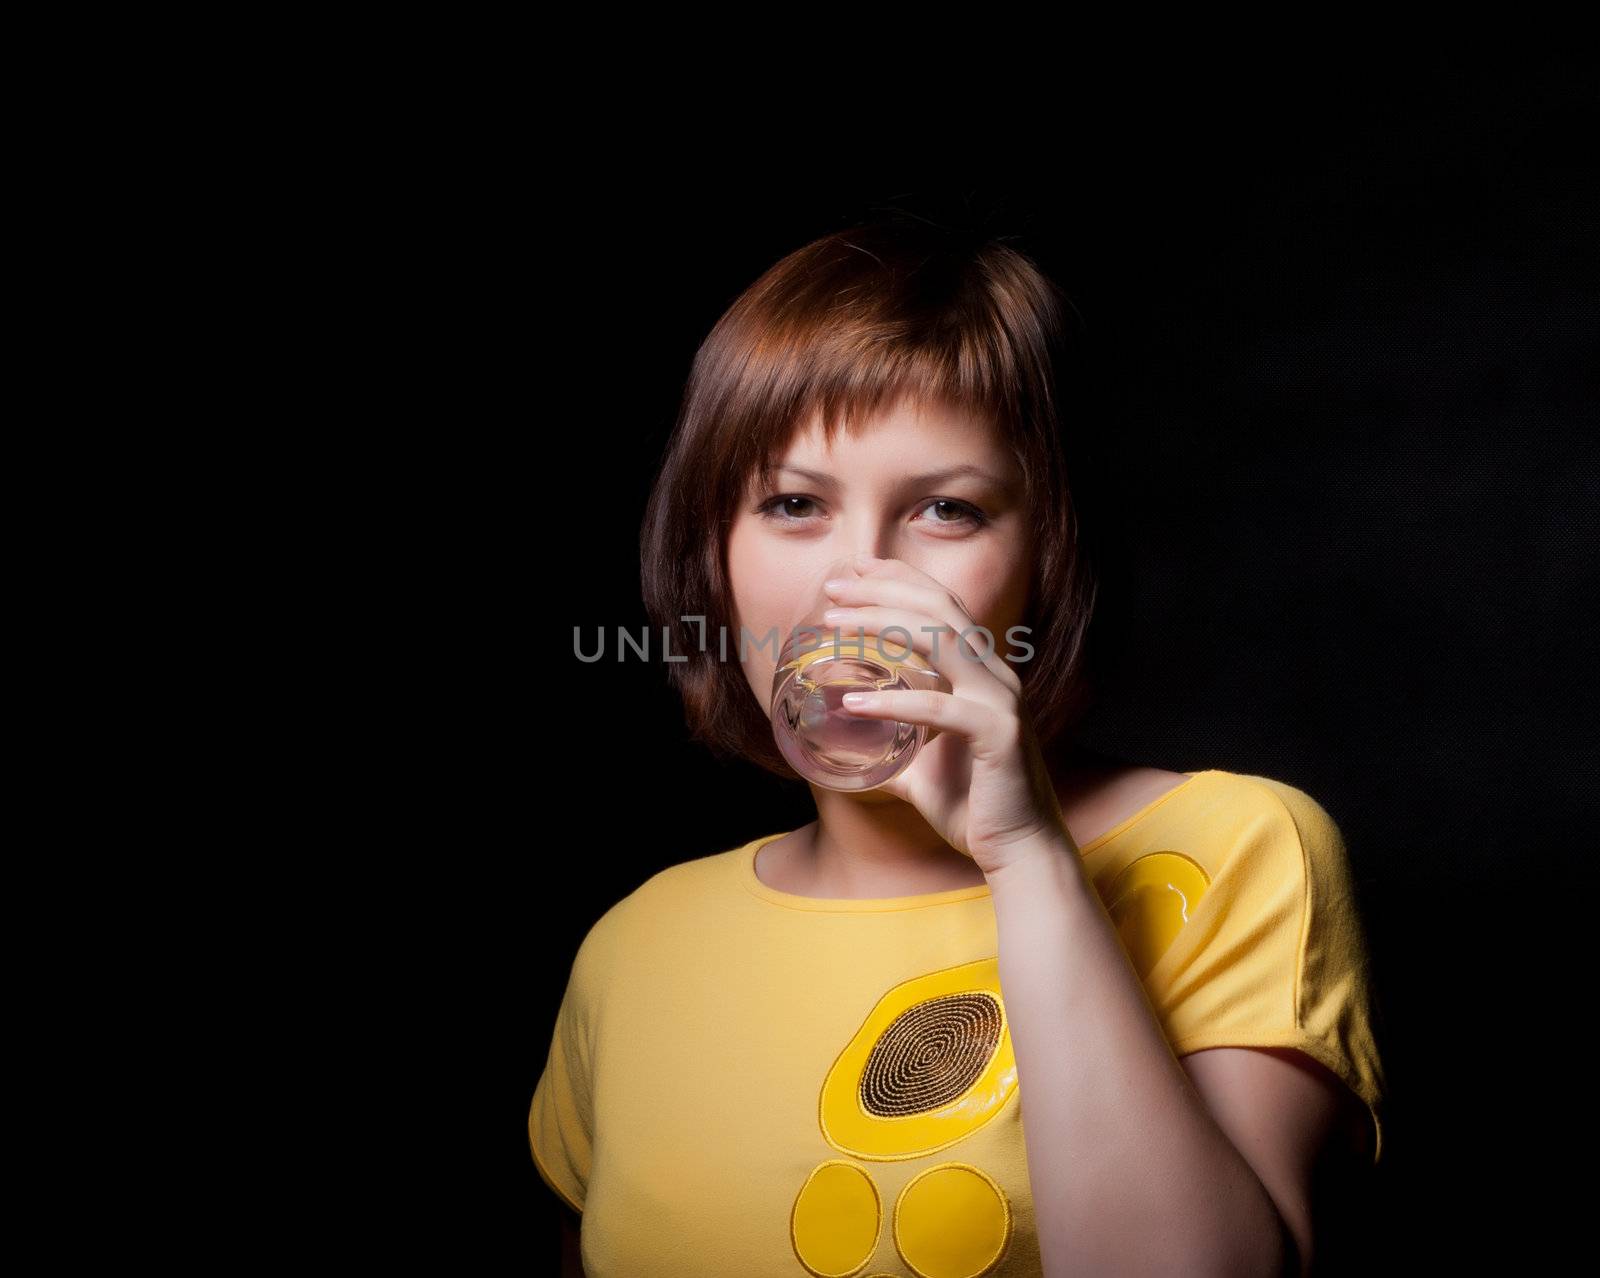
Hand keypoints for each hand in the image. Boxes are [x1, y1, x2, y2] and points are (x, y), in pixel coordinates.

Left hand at [820, 554, 1073, 876]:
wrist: (1017, 852)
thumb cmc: (975, 809)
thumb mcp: (920, 770)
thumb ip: (891, 749)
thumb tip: (846, 747)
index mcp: (983, 674)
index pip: (943, 606)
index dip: (900, 580)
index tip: (855, 570)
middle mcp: (996, 676)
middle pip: (939, 610)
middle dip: (883, 590)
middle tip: (833, 588)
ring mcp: (1001, 701)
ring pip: (942, 641)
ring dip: (883, 626)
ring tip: (836, 626)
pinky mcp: (999, 734)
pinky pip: (941, 708)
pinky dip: (895, 701)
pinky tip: (856, 702)